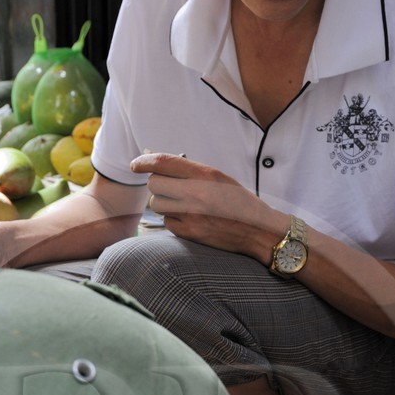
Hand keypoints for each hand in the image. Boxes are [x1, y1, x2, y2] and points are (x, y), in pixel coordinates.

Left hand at [130, 153, 285, 261]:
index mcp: (206, 175)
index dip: (144, 161)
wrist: (258, 231)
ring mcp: (192, 215)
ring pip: (157, 204)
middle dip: (157, 184)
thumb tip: (155, 162)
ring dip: (164, 202)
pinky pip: (167, 222)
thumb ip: (190, 170)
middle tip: (170, 187)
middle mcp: (197, 193)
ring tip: (183, 204)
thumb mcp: (219, 178)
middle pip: (154, 184)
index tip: (135, 164)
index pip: (163, 163)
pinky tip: (190, 218)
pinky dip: (173, 219)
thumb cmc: (238, 201)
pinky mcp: (190, 233)